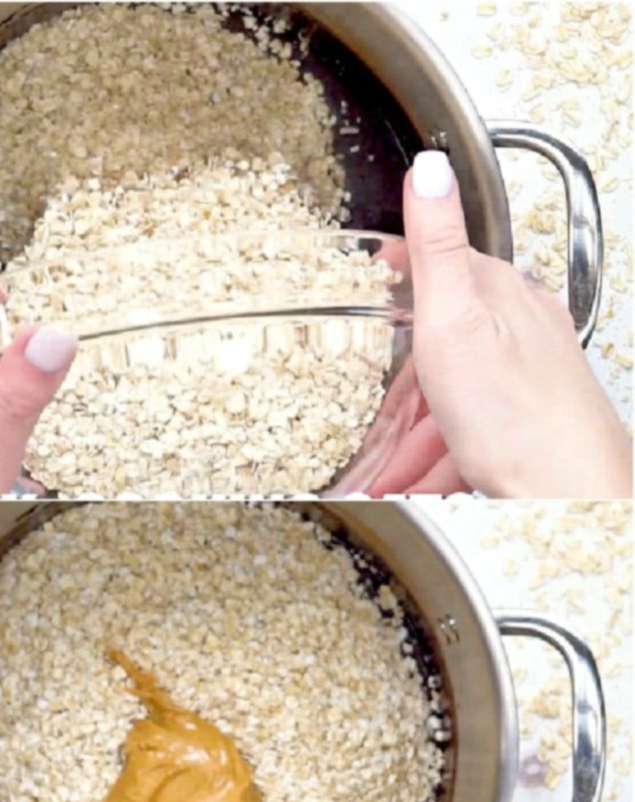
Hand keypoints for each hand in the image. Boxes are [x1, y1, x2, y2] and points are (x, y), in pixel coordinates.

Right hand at [370, 151, 630, 498]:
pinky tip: (431, 483)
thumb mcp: (457, 321)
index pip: (440, 263)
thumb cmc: (518, 415)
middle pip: (440, 345)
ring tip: (394, 476)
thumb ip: (438, 247)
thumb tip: (430, 167)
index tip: (373, 275)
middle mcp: (518, 329)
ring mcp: (523, 377)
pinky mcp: (525, 422)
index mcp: (498, 294)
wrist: (569, 492)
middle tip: (375, 421)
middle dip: (401, 390)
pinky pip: (469, 436)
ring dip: (417, 439)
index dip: (399, 272)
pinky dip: (441, 462)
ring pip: (453, 399)